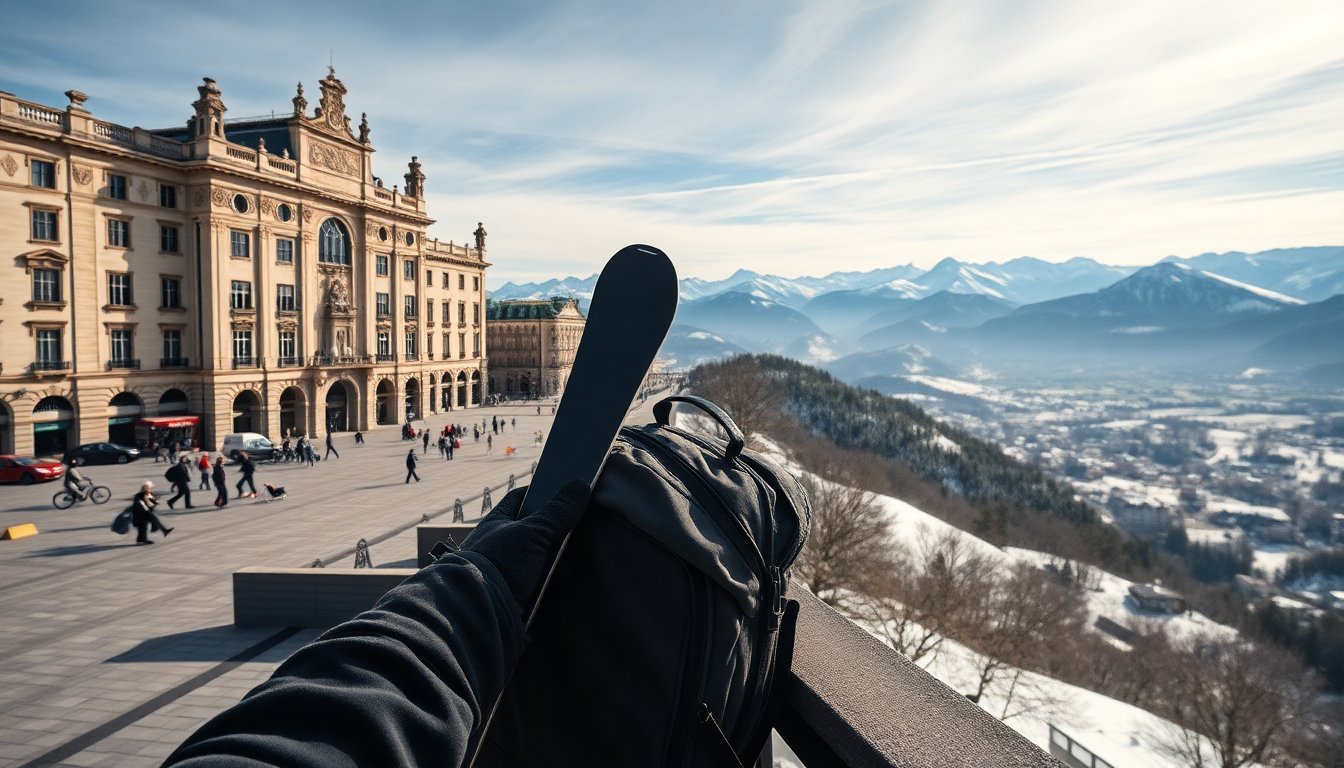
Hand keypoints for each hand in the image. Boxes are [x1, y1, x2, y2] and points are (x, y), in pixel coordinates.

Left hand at [462, 480, 590, 614]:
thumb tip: (581, 484)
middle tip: (573, 531)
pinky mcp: (508, 593)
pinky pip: (532, 582)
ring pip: (533, 558)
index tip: (560, 490)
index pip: (518, 498)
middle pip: (529, 529)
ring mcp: (501, 569)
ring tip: (568, 566)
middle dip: (551, 532)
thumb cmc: (500, 563)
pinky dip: (546, 583)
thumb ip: (558, 512)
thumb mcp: (533, 533)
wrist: (478, 611)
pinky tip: (557, 585)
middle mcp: (495, 544)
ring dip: (551, 560)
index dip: (539, 491)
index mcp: (496, 522)